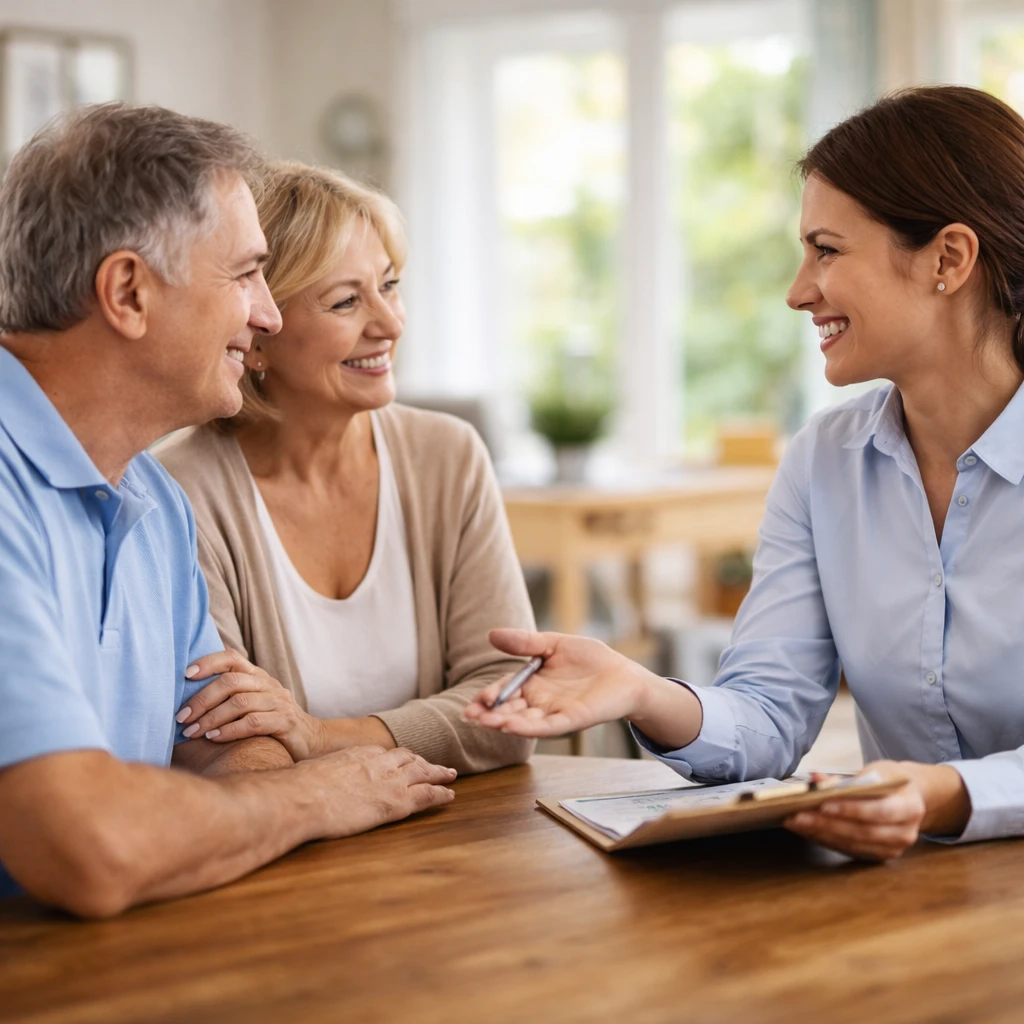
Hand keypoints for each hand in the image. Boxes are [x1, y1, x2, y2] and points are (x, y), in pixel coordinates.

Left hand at [178, 649, 326, 760]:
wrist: (311, 740)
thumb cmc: (271, 723)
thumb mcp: (253, 704)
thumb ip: (230, 696)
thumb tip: (187, 700)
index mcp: (258, 676)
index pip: (232, 658)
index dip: (208, 662)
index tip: (185, 675)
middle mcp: (268, 684)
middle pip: (231, 682)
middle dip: (202, 699)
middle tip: (182, 718)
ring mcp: (279, 702)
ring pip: (240, 703)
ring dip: (211, 718)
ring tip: (192, 732)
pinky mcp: (285, 722)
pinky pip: (253, 723)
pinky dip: (229, 730)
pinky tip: (213, 738)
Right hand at [294, 746, 456, 838]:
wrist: (300, 798)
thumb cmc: (295, 789)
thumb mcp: (308, 772)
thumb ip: (316, 774)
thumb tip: (300, 782)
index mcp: (356, 754)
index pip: (383, 754)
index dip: (396, 758)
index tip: (402, 761)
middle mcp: (377, 763)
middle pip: (407, 758)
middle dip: (421, 761)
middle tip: (433, 764)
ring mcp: (388, 781)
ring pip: (422, 772)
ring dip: (438, 773)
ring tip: (449, 774)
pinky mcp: (395, 802)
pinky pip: (426, 794)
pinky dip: (440, 793)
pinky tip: (450, 795)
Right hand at [463, 628, 661, 737]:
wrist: (623, 673)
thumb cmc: (590, 658)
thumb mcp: (554, 643)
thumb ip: (525, 641)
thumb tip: (491, 634)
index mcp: (532, 684)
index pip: (504, 691)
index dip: (489, 696)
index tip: (473, 701)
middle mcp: (539, 702)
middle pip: (509, 709)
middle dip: (489, 713)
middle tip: (470, 715)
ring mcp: (554, 712)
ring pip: (524, 720)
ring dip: (504, 722)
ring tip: (485, 721)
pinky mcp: (571, 719)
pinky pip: (547, 725)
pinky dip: (528, 727)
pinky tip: (511, 726)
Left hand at [784, 759, 969, 860]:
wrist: (912, 799)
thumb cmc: (890, 781)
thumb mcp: (877, 771)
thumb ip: (849, 778)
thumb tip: (816, 779)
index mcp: (910, 807)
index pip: (879, 811)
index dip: (850, 809)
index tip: (822, 803)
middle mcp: (905, 833)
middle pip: (862, 831)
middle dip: (826, 823)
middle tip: (797, 815)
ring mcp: (893, 849)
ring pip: (853, 844)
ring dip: (821, 834)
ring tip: (795, 822)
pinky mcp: (879, 856)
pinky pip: (849, 849)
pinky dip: (825, 840)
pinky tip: (806, 830)